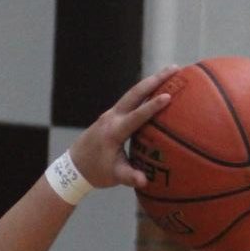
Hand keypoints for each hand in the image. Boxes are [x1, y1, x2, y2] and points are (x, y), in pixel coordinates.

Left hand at [69, 72, 173, 190]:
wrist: (74, 166)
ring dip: (151, 81)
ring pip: (133, 93)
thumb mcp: (114, 176)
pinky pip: (130, 99)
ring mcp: (111, 114)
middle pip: (135, 93)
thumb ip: (129, 177)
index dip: (152, 106)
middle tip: (175, 69)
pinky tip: (158, 87)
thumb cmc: (96, 172)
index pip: (136, 116)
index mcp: (114, 132)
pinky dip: (145, 91)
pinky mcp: (112, 115)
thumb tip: (144, 181)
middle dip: (155, 80)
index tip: (168, 96)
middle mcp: (112, 118)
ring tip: (171, 72)